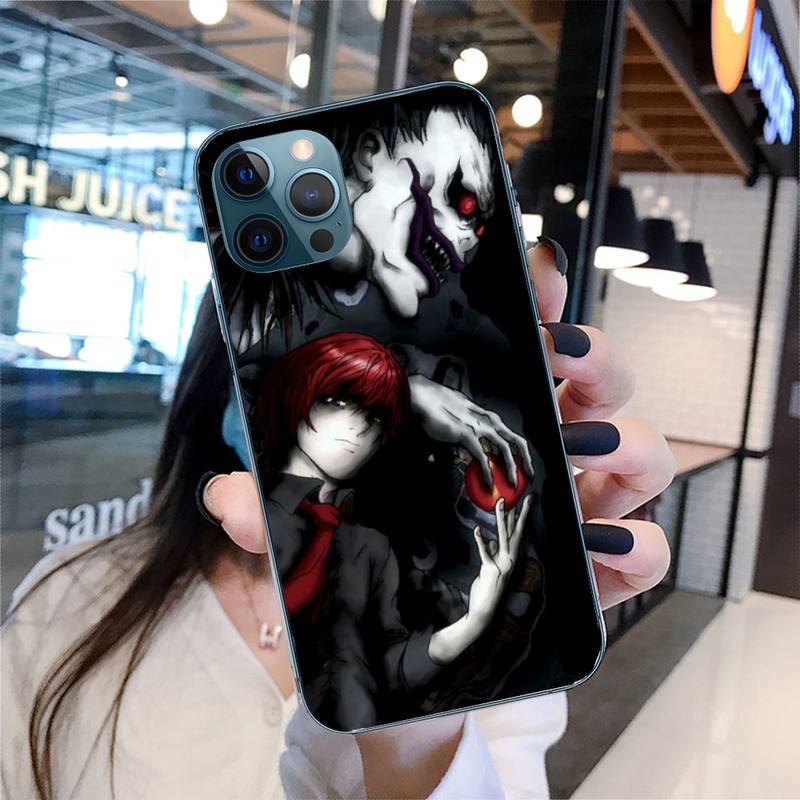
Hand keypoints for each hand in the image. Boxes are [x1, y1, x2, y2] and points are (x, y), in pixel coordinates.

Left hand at [200, 244, 673, 608]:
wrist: (398, 648)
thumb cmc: (374, 563)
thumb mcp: (318, 529)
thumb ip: (274, 511)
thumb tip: (225, 492)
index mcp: (482, 420)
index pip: (526, 340)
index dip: (540, 297)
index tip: (532, 274)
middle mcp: (542, 451)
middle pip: (600, 379)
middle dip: (596, 356)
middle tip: (562, 355)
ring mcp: (577, 507)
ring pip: (642, 450)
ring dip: (629, 439)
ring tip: (588, 443)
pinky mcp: (596, 572)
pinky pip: (646, 547)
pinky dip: (638, 541)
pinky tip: (601, 543)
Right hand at [408, 373, 533, 487]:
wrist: (424, 397)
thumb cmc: (438, 407)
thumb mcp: (458, 422)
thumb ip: (466, 437)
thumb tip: (466, 454)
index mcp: (487, 416)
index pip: (510, 434)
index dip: (519, 450)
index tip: (521, 462)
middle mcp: (488, 421)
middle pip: (515, 441)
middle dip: (525, 460)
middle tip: (528, 474)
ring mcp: (479, 427)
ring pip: (504, 450)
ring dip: (511, 469)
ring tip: (512, 483)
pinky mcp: (467, 434)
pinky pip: (483, 458)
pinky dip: (488, 472)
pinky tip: (490, 482)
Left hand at [467, 495, 531, 622]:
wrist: (485, 609)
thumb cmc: (488, 587)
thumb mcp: (492, 566)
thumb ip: (493, 552)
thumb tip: (491, 539)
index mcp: (511, 557)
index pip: (517, 533)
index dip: (520, 516)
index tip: (524, 501)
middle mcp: (509, 559)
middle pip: (515, 532)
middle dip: (520, 513)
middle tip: (525, 497)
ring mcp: (500, 564)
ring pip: (502, 537)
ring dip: (502, 519)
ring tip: (501, 503)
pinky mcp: (489, 569)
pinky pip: (485, 553)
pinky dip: (481, 541)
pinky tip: (477, 529)